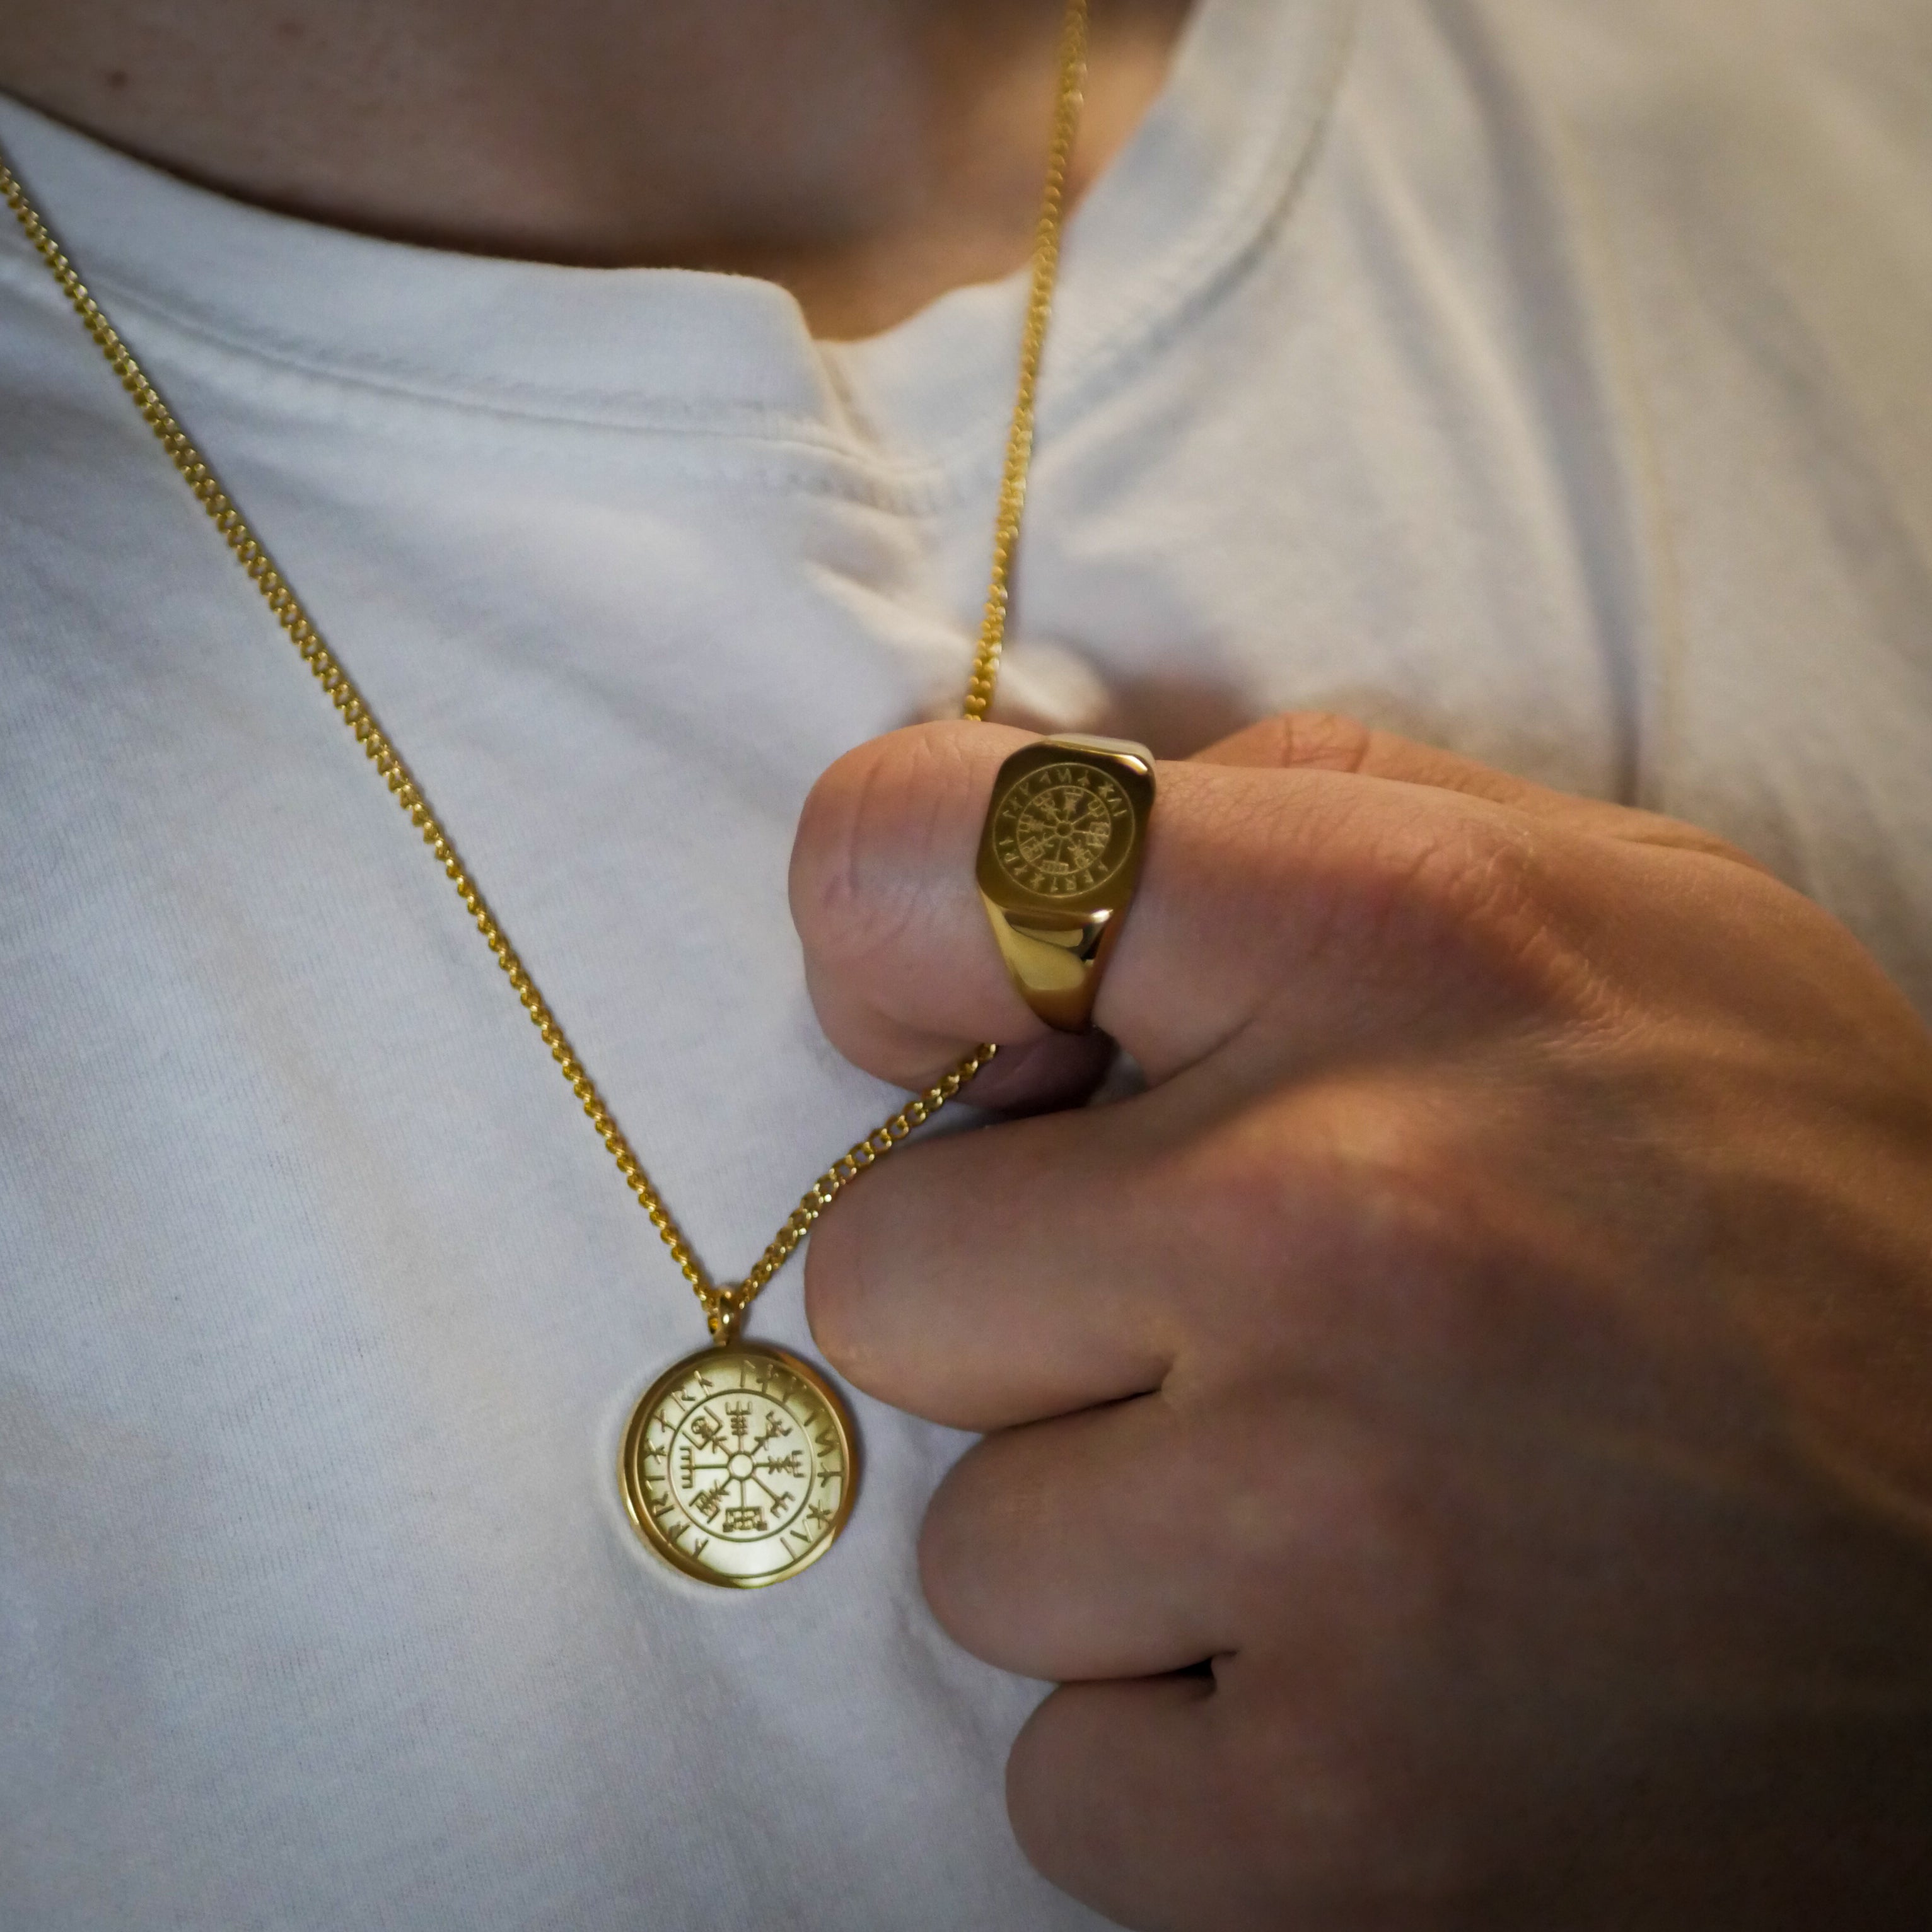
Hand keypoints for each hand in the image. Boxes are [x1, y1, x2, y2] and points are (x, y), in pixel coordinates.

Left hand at [789, 714, 1931, 1930]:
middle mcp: (1340, 1221)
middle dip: (1018, 1311)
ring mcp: (1333, 1541)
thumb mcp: (1621, 919)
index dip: (890, 951)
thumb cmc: (1803, 1215)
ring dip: (1127, 1549)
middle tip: (1217, 1334)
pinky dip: (1189, 1755)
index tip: (963, 1033)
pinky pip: (1065, 1776)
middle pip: (883, 1270)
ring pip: (979, 1554)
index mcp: (1397, 944)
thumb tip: (1042, 871)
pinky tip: (1375, 1687)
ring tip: (1351, 1525)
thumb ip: (1314, 829)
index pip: (914, 860)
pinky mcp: (1340, 1831)